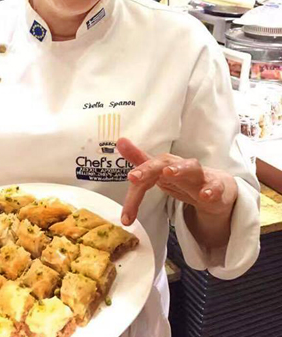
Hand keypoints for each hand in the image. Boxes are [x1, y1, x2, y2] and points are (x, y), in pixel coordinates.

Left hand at [117, 138, 237, 225]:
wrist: (217, 187)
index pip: (146, 169)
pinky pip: (214, 187)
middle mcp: (180, 166)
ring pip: (192, 168)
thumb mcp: (160, 172)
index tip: (128, 180)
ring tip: (169, 174)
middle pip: (164, 162)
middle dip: (148, 168)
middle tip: (134, 177)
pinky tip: (204, 196)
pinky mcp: (215, 186)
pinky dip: (210, 190)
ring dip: (180, 169)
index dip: (136, 175)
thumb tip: (119, 141)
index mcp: (165, 164)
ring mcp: (199, 175)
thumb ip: (140, 161)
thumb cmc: (184, 178)